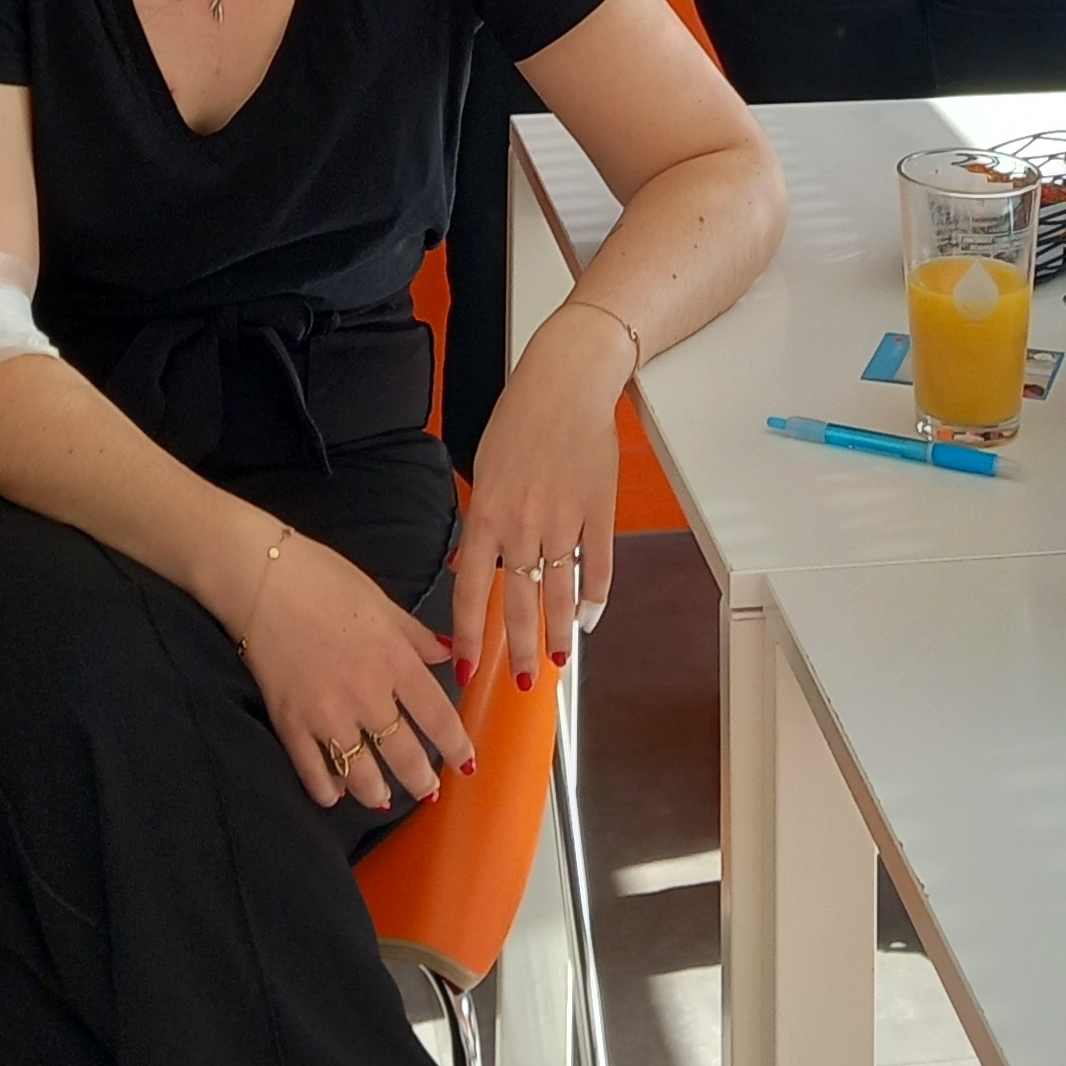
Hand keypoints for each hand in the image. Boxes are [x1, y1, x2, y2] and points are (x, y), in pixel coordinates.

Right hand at [229, 518, 473, 815]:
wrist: (262, 578)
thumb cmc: (324, 579)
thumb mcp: (382, 601)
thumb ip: (417, 636)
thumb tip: (451, 654)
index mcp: (394, 660)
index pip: (438, 717)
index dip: (456, 746)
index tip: (466, 764)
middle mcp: (366, 695)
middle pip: (405, 755)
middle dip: (422, 781)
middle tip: (428, 789)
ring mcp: (327, 714)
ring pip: (362, 775)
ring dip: (378, 793)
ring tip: (385, 797)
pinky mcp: (290, 723)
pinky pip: (313, 773)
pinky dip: (329, 790)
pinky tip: (337, 792)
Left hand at [453, 297, 626, 689]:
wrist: (566, 382)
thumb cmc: (521, 417)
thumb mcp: (485, 467)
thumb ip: (480, 522)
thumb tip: (470, 565)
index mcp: (487, 512)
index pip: (470, 590)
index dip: (468, 636)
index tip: (467, 669)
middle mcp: (522, 523)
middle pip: (518, 602)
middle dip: (519, 651)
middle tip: (520, 682)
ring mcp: (564, 519)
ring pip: (560, 593)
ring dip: (559, 634)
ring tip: (558, 663)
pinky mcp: (598, 511)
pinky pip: (597, 566)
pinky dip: (595, 598)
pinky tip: (590, 618)